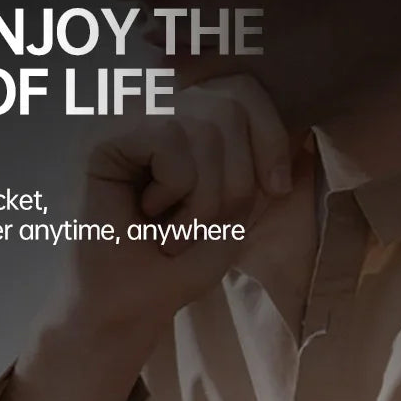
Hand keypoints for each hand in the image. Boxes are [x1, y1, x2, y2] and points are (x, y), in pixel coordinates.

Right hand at [0, 75, 296, 400]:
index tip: (276, 189)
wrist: (123, 312)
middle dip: (235, 180)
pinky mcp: (101, 137)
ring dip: (203, 197)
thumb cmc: (173, 267)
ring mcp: (124, 119)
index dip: (271, 136)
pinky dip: (175, 188)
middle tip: (202, 224)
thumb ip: (257, 165)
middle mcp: (154, 108)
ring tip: (173, 228)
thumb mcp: (235, 212)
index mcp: (184, 118)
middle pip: (230, 104)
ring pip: (204, 125)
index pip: (244, 88)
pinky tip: (147, 213)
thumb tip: (299, 131)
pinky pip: (170, 136)